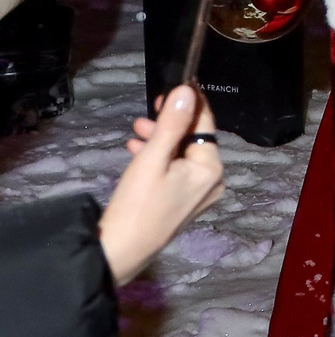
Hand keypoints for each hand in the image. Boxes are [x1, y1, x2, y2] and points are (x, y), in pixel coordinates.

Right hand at [99, 85, 225, 284]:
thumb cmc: (137, 203)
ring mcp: (198, 196)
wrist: (120, 250)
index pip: (206, 126)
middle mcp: (212, 182)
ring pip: (181, 157)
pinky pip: (175, 173)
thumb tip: (187, 91)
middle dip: (169, 125)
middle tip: (146, 114)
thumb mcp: (153, 158)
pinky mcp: (182, 204)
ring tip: (135, 131)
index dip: (190, 105)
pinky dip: (159, 160)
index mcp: (211, 169)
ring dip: (160, 141)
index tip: (175, 87)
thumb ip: (171, 124)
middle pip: (193, 142)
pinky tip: (136, 152)